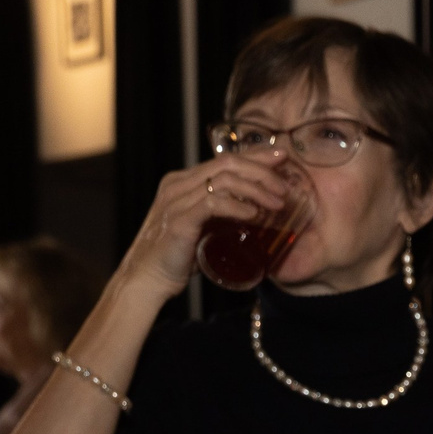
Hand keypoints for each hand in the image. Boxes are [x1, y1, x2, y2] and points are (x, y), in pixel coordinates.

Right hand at [120, 154, 301, 299]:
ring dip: (256, 189)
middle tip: (285, 186)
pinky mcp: (179, 221)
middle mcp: (178, 184)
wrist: (147, 278)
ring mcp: (176, 200)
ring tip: (277, 203)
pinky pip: (212, 205)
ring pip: (223, 180)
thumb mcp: (202, 228)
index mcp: (183, 182)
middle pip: (227, 163)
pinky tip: (254, 214)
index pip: (224, 159)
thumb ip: (220, 216)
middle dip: (262, 170)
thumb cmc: (177, 257)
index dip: (255, 155)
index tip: (282, 158)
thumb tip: (253, 214)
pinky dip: (237, 207)